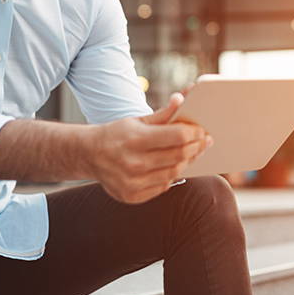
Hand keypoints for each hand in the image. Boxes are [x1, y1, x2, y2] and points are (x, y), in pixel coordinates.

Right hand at [89, 93, 212, 203]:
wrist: (88, 155)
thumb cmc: (116, 134)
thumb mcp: (137, 121)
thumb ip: (163, 114)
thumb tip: (182, 99)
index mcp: (135, 139)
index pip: (177, 137)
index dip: (194, 133)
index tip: (202, 130)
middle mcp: (133, 163)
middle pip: (179, 156)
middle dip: (196, 147)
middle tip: (205, 141)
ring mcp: (132, 182)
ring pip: (174, 173)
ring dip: (187, 162)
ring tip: (193, 152)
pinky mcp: (132, 196)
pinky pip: (163, 186)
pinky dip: (171, 176)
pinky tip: (174, 166)